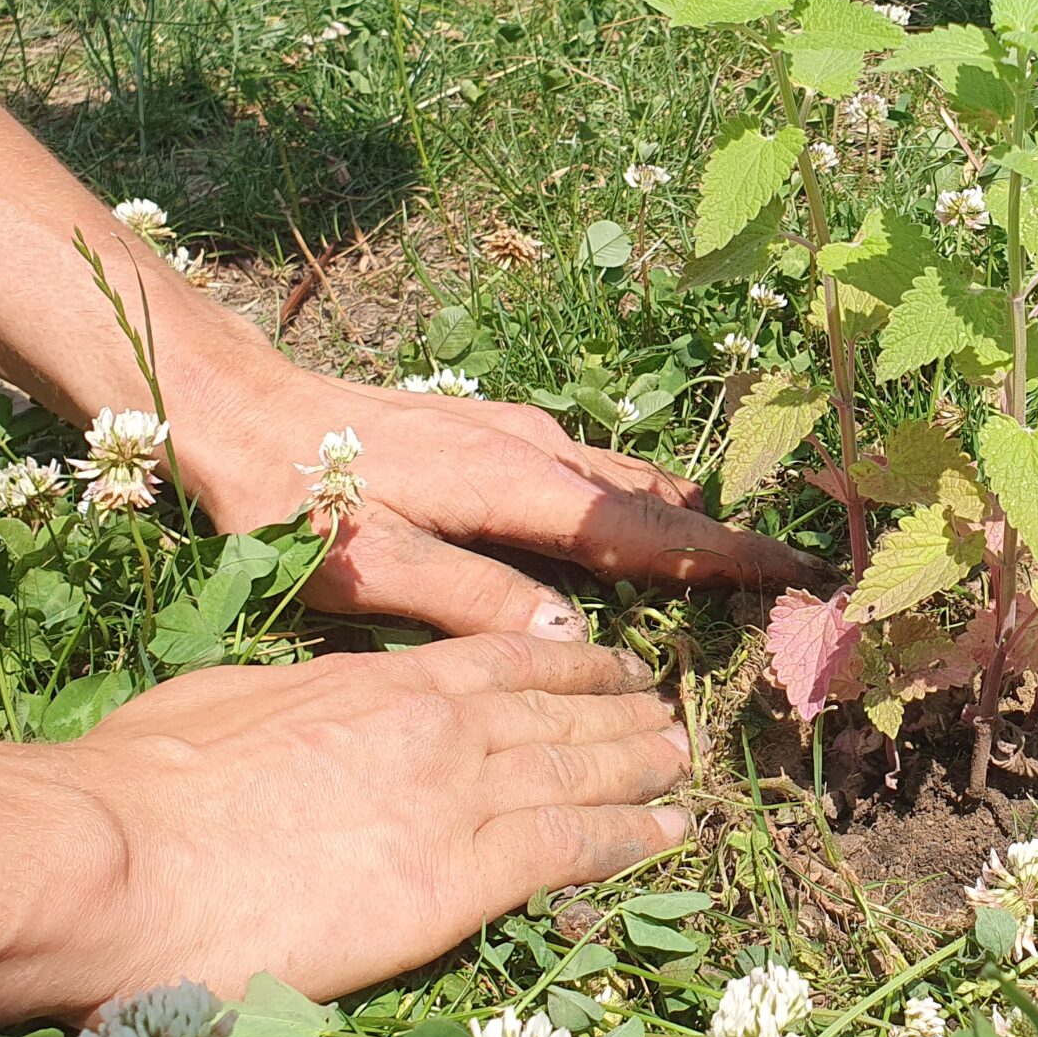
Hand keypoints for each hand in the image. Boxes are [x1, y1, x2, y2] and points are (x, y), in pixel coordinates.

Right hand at [54, 633, 691, 1008]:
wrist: (118, 858)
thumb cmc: (140, 785)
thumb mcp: (232, 703)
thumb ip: (300, 702)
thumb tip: (313, 711)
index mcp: (380, 681)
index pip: (503, 660)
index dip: (568, 665)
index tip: (609, 667)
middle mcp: (437, 726)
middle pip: (558, 712)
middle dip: (620, 713)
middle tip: (666, 715)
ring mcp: (455, 799)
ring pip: (581, 771)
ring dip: (640, 767)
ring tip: (680, 763)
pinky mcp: (458, 879)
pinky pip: (570, 850)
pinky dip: (628, 838)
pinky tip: (665, 834)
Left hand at [173, 350, 825, 636]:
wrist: (237, 404)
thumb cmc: (293, 492)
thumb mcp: (372, 565)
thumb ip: (474, 599)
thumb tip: (574, 632)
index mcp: (522, 486)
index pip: (653, 532)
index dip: (729, 557)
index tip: (800, 572)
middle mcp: (537, 449)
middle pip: (657, 503)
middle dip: (725, 541)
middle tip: (789, 579)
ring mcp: (517, 432)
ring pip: (624, 482)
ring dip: (681, 521)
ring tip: (733, 561)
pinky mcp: (492, 430)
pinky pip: (590, 471)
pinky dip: (633, 504)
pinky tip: (638, 525)